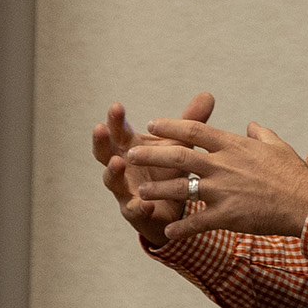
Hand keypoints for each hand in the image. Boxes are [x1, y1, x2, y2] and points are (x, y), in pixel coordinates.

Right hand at [93, 92, 213, 248]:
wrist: (177, 207)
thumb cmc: (171, 170)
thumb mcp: (180, 145)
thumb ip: (189, 123)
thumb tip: (207, 94)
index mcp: (131, 149)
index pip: (119, 131)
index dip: (116, 120)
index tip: (116, 105)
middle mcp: (123, 168)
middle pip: (106, 152)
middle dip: (102, 141)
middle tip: (100, 128)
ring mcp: (126, 190)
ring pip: (113, 181)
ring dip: (112, 172)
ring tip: (117, 162)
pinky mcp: (136, 212)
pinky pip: (134, 210)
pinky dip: (138, 206)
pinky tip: (145, 203)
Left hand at [126, 110, 307, 244]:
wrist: (305, 202)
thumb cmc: (293, 173)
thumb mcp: (277, 146)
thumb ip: (260, 134)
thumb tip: (251, 125)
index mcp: (234, 146)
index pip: (195, 131)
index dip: (170, 127)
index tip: (152, 124)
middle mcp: (223, 166)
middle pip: (178, 156)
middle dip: (151, 155)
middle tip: (130, 154)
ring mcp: (222, 191)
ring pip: (180, 188)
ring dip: (157, 190)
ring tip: (140, 192)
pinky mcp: (226, 215)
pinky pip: (196, 223)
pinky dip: (180, 228)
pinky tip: (168, 232)